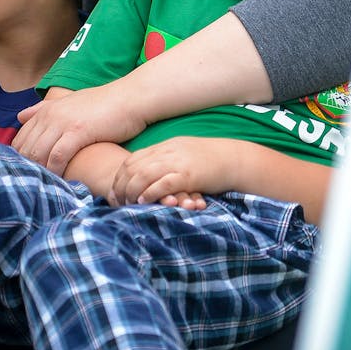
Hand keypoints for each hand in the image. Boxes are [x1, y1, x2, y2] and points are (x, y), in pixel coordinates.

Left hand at [14, 82, 147, 175]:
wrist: (131, 98)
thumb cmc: (103, 104)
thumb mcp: (70, 102)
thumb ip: (44, 109)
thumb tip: (20, 116)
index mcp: (47, 110)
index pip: (20, 140)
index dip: (20, 160)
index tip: (30, 174)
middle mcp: (51, 114)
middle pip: (26, 148)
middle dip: (28, 169)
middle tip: (36, 185)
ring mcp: (63, 122)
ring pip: (38, 153)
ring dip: (41, 172)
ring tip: (47, 186)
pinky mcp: (78, 131)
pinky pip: (58, 156)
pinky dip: (56, 170)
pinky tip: (62, 179)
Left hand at [109, 137, 241, 207]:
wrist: (235, 159)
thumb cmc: (211, 160)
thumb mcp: (185, 153)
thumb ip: (168, 159)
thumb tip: (152, 169)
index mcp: (167, 146)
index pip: (134, 158)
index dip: (120, 175)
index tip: (115, 190)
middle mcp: (169, 151)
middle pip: (134, 166)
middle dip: (121, 184)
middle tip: (116, 200)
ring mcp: (178, 162)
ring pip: (144, 174)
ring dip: (131, 190)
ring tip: (126, 203)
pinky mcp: (189, 175)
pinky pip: (163, 183)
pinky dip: (150, 192)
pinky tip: (143, 201)